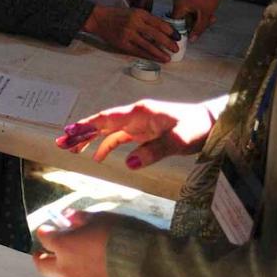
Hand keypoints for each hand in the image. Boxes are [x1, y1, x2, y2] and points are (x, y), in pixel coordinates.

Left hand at [31, 210, 116, 276]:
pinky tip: (96, 275)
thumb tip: (69, 216)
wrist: (149, 264)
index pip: (45, 237)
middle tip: (42, 253)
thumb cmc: (124, 235)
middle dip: (41, 258)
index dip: (46, 231)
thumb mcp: (102, 218)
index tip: (48, 229)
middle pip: (42, 266)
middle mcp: (67, 268)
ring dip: (62, 272)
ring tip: (71, 264)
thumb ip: (81, 218)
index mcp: (65, 245)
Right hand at [55, 98, 215, 166]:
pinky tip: (98, 156)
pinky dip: (107, 145)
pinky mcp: (145, 132)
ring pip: (108, 131)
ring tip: (73, 150)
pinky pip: (120, 138)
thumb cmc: (198, 127)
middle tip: (61, 143)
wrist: (214, 123)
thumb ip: (152, 151)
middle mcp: (136, 116)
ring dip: (91, 140)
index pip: (106, 119)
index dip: (86, 126)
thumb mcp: (177, 141)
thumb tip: (127, 163)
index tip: (68, 132)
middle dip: (81, 133)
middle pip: (102, 123)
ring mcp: (140, 124)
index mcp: (139, 113)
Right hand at [82, 5, 178, 61]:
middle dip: (168, 43)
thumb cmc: (117, 15)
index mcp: (140, 13)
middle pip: (156, 35)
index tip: (177, 37)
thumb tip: (162, 30)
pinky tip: (154, 58)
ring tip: (167, 58)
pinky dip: (147, 55)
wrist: (98, 18)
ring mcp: (128, 34)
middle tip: (176, 49)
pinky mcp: (122, 43)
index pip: (159, 23)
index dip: (170, 31)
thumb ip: (146, 19)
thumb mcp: (133, 11)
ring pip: (148, 45)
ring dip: (160, 53)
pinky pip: (137, 51)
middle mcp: (135, 23)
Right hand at [171, 0, 226, 39]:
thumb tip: (192, 39)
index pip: (176, 24)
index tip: (190, 36)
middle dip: (195, 24)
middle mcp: (178, 1)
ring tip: (211, 19)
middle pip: (183, 19)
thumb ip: (198, 28)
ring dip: (200, 18)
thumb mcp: (205, 15)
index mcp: (178, 6)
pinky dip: (200, 12)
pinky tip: (209, 12)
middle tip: (205, 26)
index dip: (183, 31)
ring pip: (189, 14)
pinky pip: (192, 8)